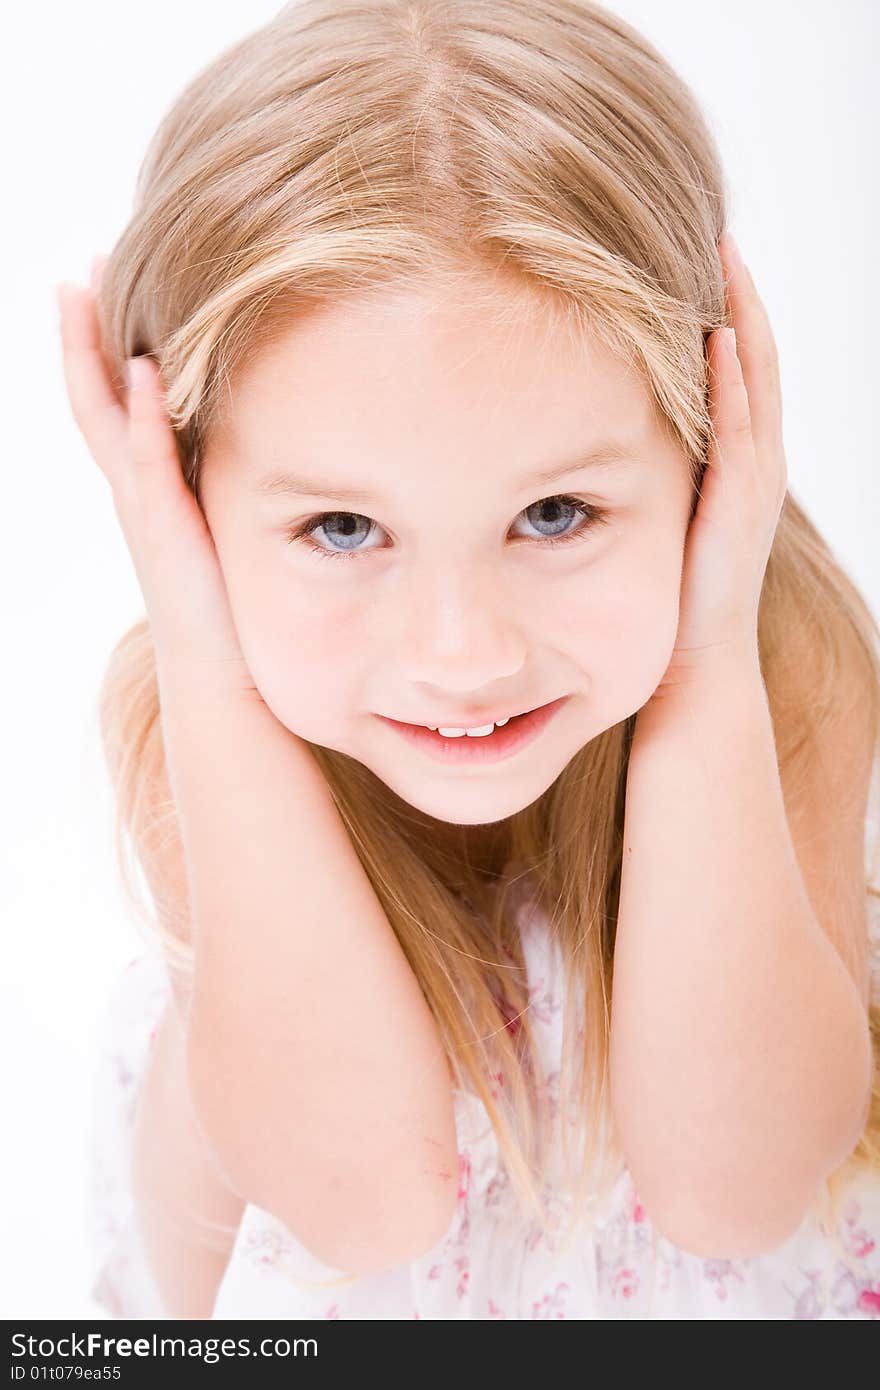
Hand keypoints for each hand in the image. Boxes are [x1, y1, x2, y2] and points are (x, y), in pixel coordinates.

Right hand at [56, 259, 256, 697]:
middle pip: (95, 400)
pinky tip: (142, 370)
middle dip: (82, 335)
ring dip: (92, 357)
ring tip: (83, 292)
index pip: (117, 409)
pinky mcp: (168, 533)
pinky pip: (149, 465)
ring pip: (105, 420)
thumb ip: (245, 495)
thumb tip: (291, 454)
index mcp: (152, 494)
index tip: (105, 289)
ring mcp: (146, 512)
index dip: (104, 352)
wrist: (226, 685)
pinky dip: (143, 419)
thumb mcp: (235, 538)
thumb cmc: (235, 618)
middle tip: (78, 268)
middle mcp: (138, 496)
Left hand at [655, 233, 787, 691]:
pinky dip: (731, 386)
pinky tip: (716, 340)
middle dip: (739, 299)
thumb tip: (577, 430)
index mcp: (733, 463)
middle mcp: (752, 465)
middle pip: (754, 364)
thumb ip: (636, 469)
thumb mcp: (650, 514)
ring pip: (755, 388)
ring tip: (727, 263)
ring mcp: (751, 486)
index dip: (725, 315)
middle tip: (722, 236)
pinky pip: (737, 436)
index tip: (699, 258)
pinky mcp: (737, 510)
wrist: (694, 665)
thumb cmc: (667, 595)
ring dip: (742, 323)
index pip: (734, 373)